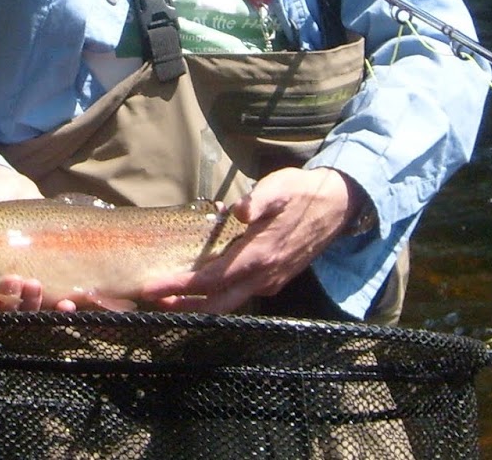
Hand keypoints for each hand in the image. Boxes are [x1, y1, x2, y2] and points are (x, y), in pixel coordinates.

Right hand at [0, 165, 71, 312]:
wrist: (13, 189)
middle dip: (6, 305)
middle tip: (14, 280)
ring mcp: (18, 288)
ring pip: (24, 311)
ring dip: (31, 305)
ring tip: (35, 285)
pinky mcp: (42, 282)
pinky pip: (50, 305)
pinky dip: (58, 310)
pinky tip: (67, 305)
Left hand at [138, 167, 358, 312]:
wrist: (338, 205)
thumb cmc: (302, 193)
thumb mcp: (278, 187)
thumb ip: (258, 200)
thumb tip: (237, 210)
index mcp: (259, 256)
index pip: (210, 279)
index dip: (180, 286)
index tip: (152, 288)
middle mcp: (264, 276)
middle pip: (217, 303)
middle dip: (183, 305)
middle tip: (153, 300)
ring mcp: (271, 280)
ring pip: (230, 302)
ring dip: (200, 303)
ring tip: (171, 297)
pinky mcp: (276, 278)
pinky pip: (242, 294)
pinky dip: (219, 296)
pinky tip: (205, 286)